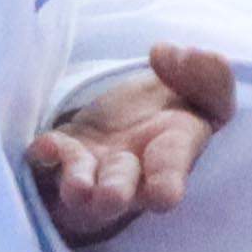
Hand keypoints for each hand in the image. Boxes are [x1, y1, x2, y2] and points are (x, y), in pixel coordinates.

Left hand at [30, 43, 237, 245]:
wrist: (145, 110)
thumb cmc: (181, 104)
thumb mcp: (207, 84)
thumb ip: (208, 73)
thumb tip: (163, 53)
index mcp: (170, 159)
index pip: (169, 176)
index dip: (166, 185)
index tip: (164, 195)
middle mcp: (129, 173)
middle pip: (119, 189)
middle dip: (114, 192)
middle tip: (110, 197)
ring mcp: (92, 167)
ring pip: (81, 183)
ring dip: (76, 183)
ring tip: (75, 187)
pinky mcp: (63, 151)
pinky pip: (47, 161)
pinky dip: (45, 155)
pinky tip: (44, 147)